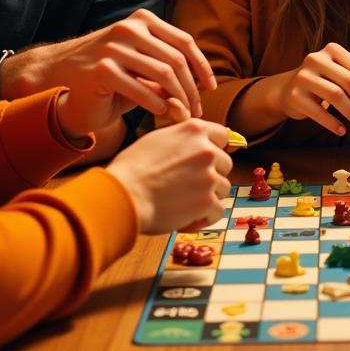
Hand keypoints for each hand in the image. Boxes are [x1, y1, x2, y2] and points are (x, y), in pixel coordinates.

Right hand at [34, 9, 215, 139]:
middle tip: (197, 109)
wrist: (59, 79)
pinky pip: (141, 88)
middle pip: (177, 59)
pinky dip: (156, 103)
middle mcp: (129, 29)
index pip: (184, 41)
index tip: (210, 87)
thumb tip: (200, 92)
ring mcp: (114, 47)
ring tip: (183, 114)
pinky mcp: (102, 69)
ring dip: (178, 98)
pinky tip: (161, 113)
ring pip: (163, 73)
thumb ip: (168, 74)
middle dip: (192, 87)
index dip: (201, 65)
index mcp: (142, 21)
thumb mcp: (142, 70)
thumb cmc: (107, 77)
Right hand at [106, 116, 232, 233]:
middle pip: (225, 164)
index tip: (207, 161)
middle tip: (190, 186)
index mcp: (194, 130)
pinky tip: (188, 219)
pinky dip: (205, 218)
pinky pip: (218, 210)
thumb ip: (181, 139)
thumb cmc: (131, 169)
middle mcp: (206, 150)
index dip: (215, 149)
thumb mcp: (156, 139)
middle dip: (212, 175)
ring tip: (185, 204)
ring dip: (208, 197)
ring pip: (223, 188)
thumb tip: (193, 143)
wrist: (124, 195)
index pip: (223, 136)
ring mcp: (209, 176)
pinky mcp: (207, 201)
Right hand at [278, 42, 349, 136]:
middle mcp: (316, 59)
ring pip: (336, 95)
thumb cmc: (321, 83)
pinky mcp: (295, 95)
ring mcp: (304, 76)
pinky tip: (342, 130)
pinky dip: (333, 123)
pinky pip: (319, 112)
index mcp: (333, 50)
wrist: (287, 90)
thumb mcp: (338, 75)